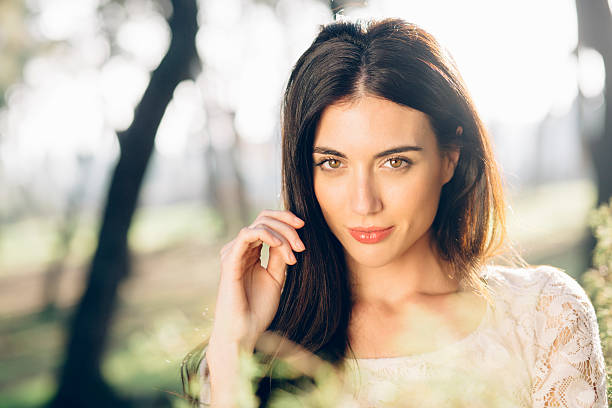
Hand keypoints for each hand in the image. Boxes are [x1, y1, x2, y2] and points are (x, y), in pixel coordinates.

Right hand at [209, 209, 305, 352]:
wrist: (244, 332)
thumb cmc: (258, 310)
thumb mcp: (276, 278)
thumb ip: (279, 257)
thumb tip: (288, 237)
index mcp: (250, 253)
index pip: (266, 223)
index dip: (286, 221)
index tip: (305, 229)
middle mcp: (240, 249)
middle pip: (263, 219)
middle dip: (287, 225)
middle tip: (301, 244)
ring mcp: (233, 253)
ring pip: (259, 224)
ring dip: (282, 233)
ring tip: (294, 252)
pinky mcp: (230, 261)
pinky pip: (246, 235)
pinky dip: (265, 234)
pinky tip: (278, 243)